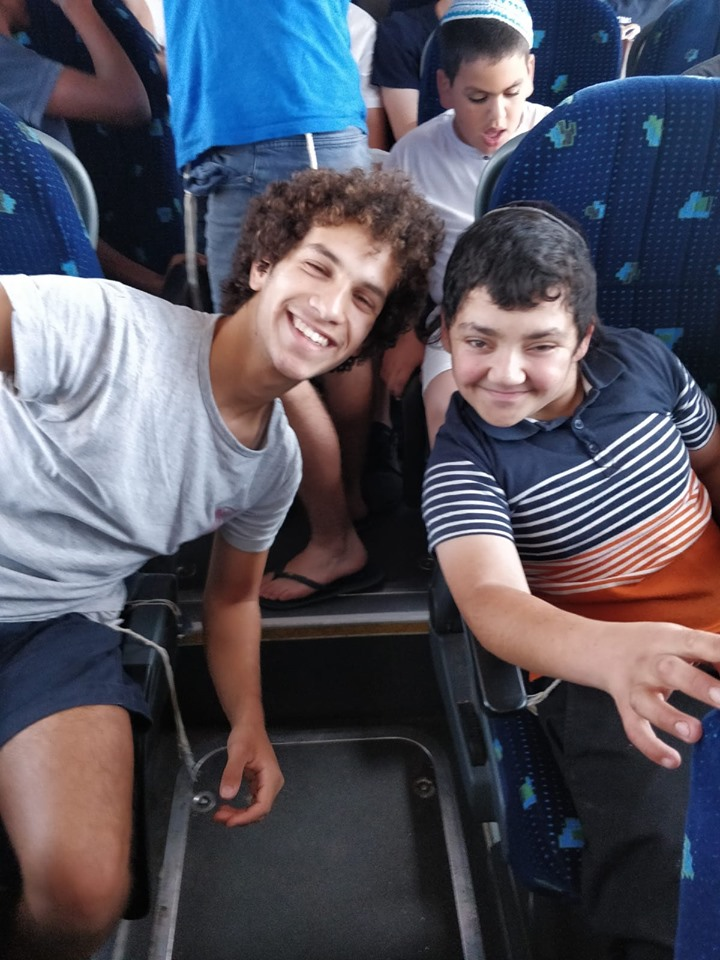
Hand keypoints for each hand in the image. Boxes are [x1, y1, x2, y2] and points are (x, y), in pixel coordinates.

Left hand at [213, 720, 283, 826]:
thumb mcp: (237, 752)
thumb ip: (232, 773)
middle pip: (259, 810)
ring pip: (255, 808)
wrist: (249, 725)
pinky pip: (252, 802)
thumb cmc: (246, 736)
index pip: (262, 806)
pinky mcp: (260, 784)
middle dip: (240, 817)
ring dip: (239, 815)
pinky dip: (240, 808)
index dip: (246, 817)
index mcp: (272, 778)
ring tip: (220, 814)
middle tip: (219, 817)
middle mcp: (273, 784)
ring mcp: (267, 784)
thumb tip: (227, 796)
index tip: (229, 821)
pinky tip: (227, 808)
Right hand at [380, 328, 424, 398]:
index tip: (400, 395)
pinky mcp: (385, 352)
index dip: (398, 393)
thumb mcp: (424, 359)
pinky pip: (383, 365)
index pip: (396, 387)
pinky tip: (390, 370)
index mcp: (402, 370)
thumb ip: (422, 372)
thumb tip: (420, 380)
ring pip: (384, 375)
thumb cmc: (420, 342)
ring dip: (388, 380)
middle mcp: (392, 366)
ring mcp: (387, 359)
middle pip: (388, 383)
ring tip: (392, 382)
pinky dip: (386, 370)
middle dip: (392, 388)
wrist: (412, 326)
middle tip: (396, 391)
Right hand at [603, 621, 719, 767]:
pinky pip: (634, 729)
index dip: (718, 651)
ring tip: (696, 734)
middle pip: (669, 670)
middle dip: (697, 685)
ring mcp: (634, 686)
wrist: (605, 649)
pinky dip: (651, 747)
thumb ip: (713, 653)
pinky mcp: (626, 708)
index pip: (695, 642)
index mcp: (669, 640)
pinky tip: (672, 760)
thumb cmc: (657, 646)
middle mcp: (649, 662)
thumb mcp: (681, 638)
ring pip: (645, 702)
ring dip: (669, 718)